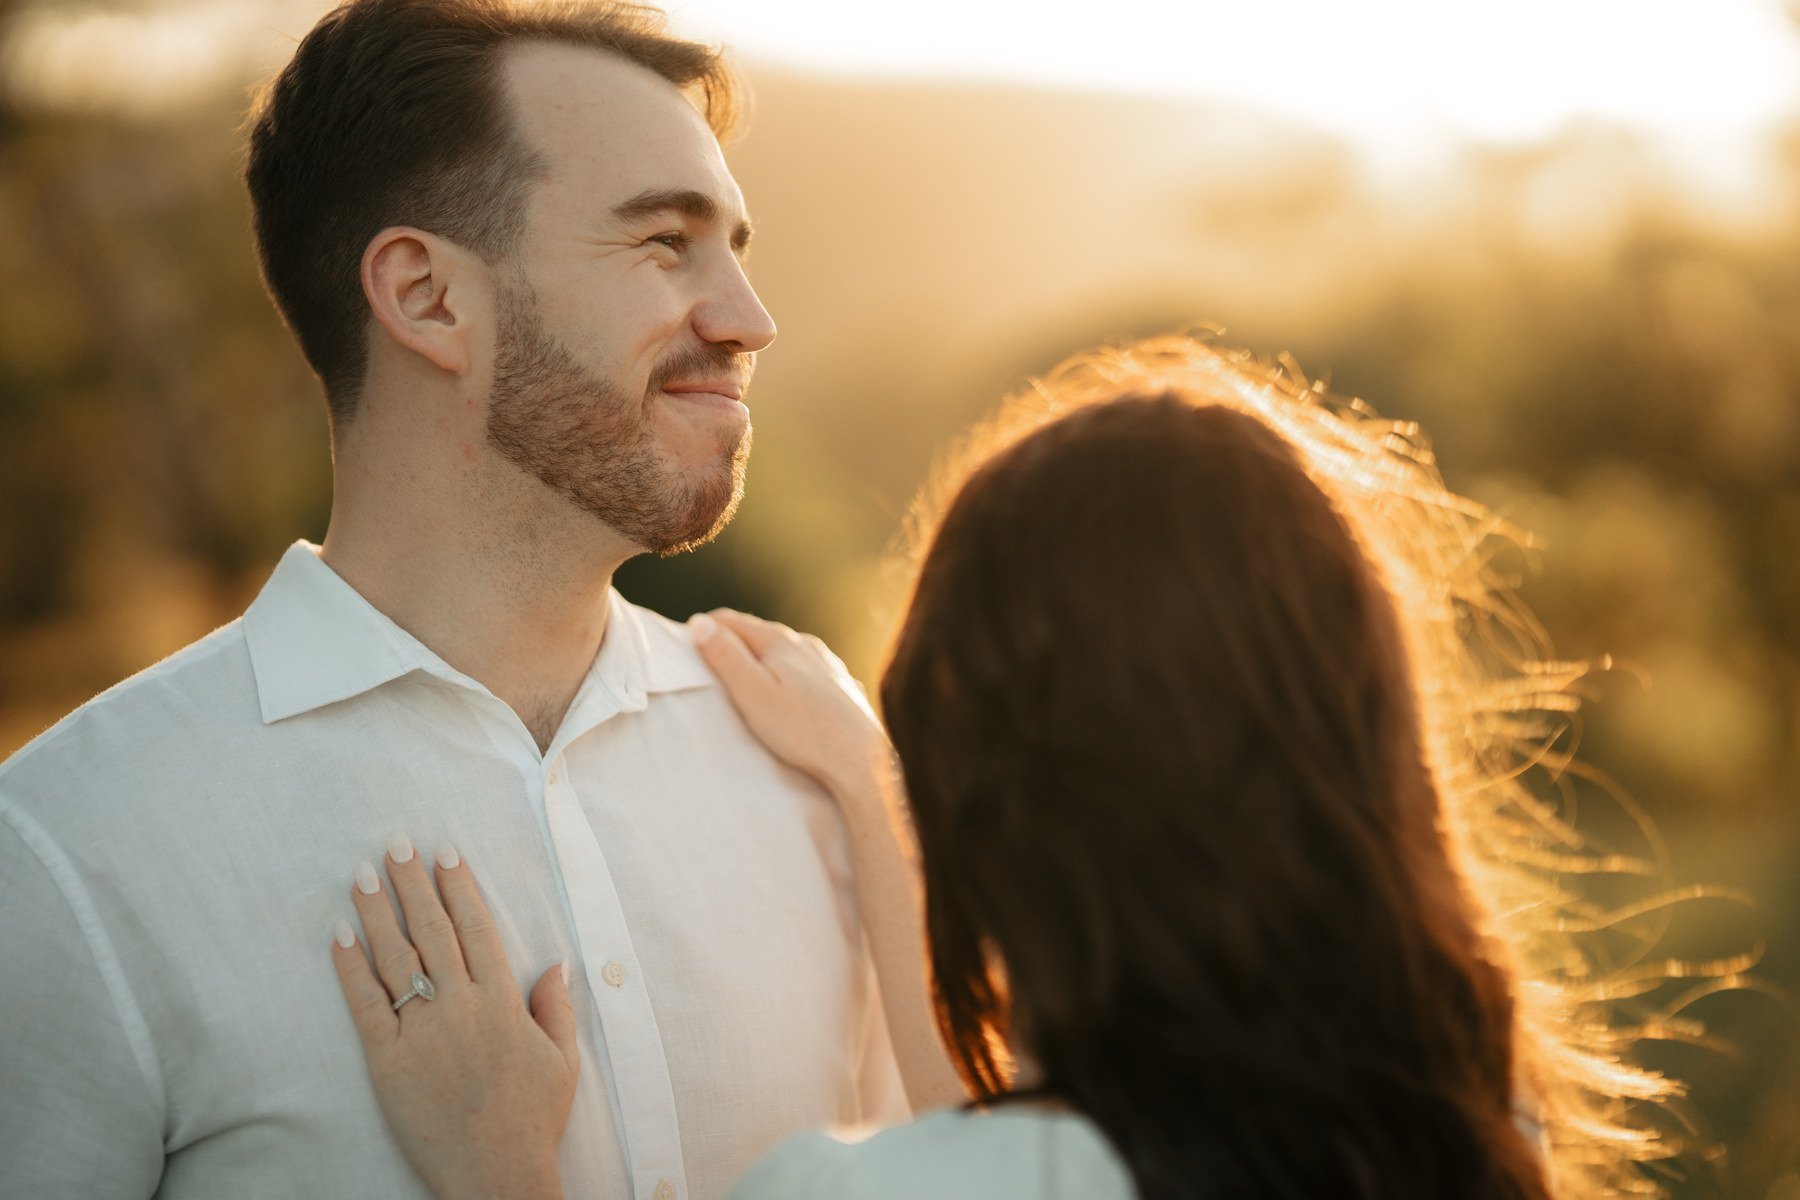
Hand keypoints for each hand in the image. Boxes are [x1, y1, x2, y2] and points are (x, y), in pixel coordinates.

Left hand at [331, 840, 575, 1199]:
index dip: (459, 887)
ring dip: (378, 912)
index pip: (477, 927)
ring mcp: (422, 1032)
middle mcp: (461, 1006)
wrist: (495, 1174)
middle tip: (396, 844)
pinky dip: (350, 968)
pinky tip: (339, 935)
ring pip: (396, 957)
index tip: (445, 854)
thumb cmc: (532, 1119)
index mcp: (503, 1001)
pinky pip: (365, 1005)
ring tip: (363, 875)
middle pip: (433, 930)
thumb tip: (554, 965)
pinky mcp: (388, 1061)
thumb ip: (555, 1008)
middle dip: (413, 883)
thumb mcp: (562, 1060)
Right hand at [688, 608, 890, 797]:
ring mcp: (827, 664)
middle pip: (758, 633)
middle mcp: (805, 644)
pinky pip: (805, 671)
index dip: (704, 629)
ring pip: (784, 652)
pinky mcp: (840, 686)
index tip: (684, 644)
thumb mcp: (752, 693)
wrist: (860, 759)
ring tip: (745, 676)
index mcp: (778, 641)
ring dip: (762, 658)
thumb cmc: (801, 730)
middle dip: (732, 642)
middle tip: (708, 661)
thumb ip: (726, 657)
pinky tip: (788, 688)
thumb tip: (701, 623)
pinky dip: (787, 674)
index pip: (730, 621)